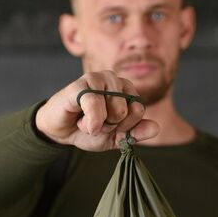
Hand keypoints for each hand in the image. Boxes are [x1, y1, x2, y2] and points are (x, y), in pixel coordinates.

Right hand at [35, 70, 159, 151]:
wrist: (61, 132)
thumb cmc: (89, 129)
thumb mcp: (116, 137)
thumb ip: (136, 133)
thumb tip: (156, 128)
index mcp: (126, 91)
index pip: (139, 110)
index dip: (125, 126)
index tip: (110, 127)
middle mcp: (114, 81)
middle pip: (127, 111)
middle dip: (110, 126)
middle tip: (95, 123)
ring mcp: (98, 79)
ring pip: (115, 110)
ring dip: (99, 125)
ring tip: (87, 121)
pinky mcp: (80, 84)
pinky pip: (95, 104)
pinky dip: (90, 121)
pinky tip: (82, 122)